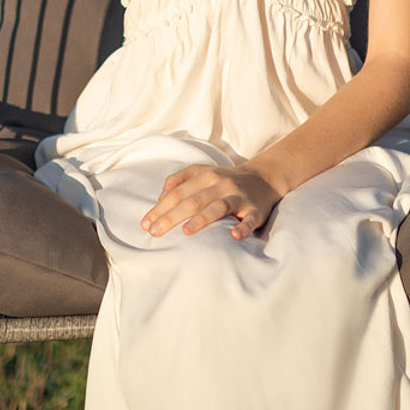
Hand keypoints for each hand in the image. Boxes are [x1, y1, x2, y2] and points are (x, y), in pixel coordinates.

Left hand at [142, 162, 280, 240]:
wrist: (264, 178)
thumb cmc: (225, 180)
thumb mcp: (203, 173)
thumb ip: (180, 180)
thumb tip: (160, 198)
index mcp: (206, 175)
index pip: (178, 192)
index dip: (161, 208)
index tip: (146, 223)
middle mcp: (221, 184)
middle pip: (193, 200)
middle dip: (172, 217)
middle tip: (155, 232)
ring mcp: (239, 197)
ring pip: (218, 207)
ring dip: (202, 219)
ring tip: (187, 231)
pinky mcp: (255, 210)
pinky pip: (250, 220)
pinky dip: (243, 228)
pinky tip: (234, 236)